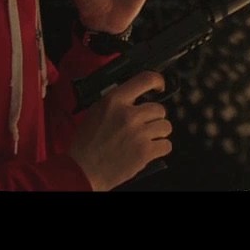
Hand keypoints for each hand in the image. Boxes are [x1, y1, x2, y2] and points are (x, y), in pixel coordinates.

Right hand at [68, 70, 173, 190]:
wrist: (83, 169)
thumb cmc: (86, 143)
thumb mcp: (96, 111)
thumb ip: (116, 102)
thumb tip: (133, 98)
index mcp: (114, 101)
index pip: (145, 79)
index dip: (157, 81)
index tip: (159, 86)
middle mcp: (128, 114)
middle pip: (159, 108)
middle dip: (154, 117)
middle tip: (145, 125)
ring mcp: (138, 133)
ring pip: (165, 126)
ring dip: (158, 133)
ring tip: (146, 138)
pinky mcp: (145, 151)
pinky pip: (166, 145)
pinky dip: (160, 148)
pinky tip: (149, 150)